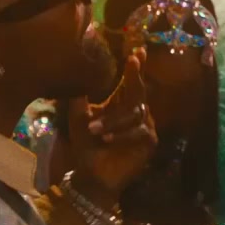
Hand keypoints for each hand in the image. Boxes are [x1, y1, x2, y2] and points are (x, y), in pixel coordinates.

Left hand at [66, 48, 157, 206]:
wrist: (91, 174)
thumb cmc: (86, 146)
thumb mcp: (78, 118)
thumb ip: (79, 97)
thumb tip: (75, 72)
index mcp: (121, 104)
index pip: (131, 82)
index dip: (136, 67)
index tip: (137, 51)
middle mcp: (136, 112)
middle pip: (139, 90)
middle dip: (135, 75)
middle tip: (131, 61)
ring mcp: (145, 127)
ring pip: (133, 113)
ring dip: (112, 121)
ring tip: (94, 130)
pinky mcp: (149, 142)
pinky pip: (138, 131)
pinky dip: (121, 134)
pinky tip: (106, 139)